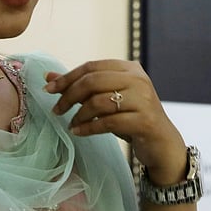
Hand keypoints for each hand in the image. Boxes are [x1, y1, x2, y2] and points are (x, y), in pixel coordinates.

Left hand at [44, 60, 189, 184]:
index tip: (49, 89)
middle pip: (93, 81)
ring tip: (70, 124)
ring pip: (99, 102)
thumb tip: (48, 77)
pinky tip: (79, 132)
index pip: (92, 66)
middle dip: (69, 95)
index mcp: (130, 68)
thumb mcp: (107, 99)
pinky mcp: (144, 121)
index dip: (67, 77)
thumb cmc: (131, 118)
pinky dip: (89, 128)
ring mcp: (143, 100)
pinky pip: (108, 122)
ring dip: (79, 114)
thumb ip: (82, 86)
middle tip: (56, 110)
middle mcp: (138, 80)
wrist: (162, 144)